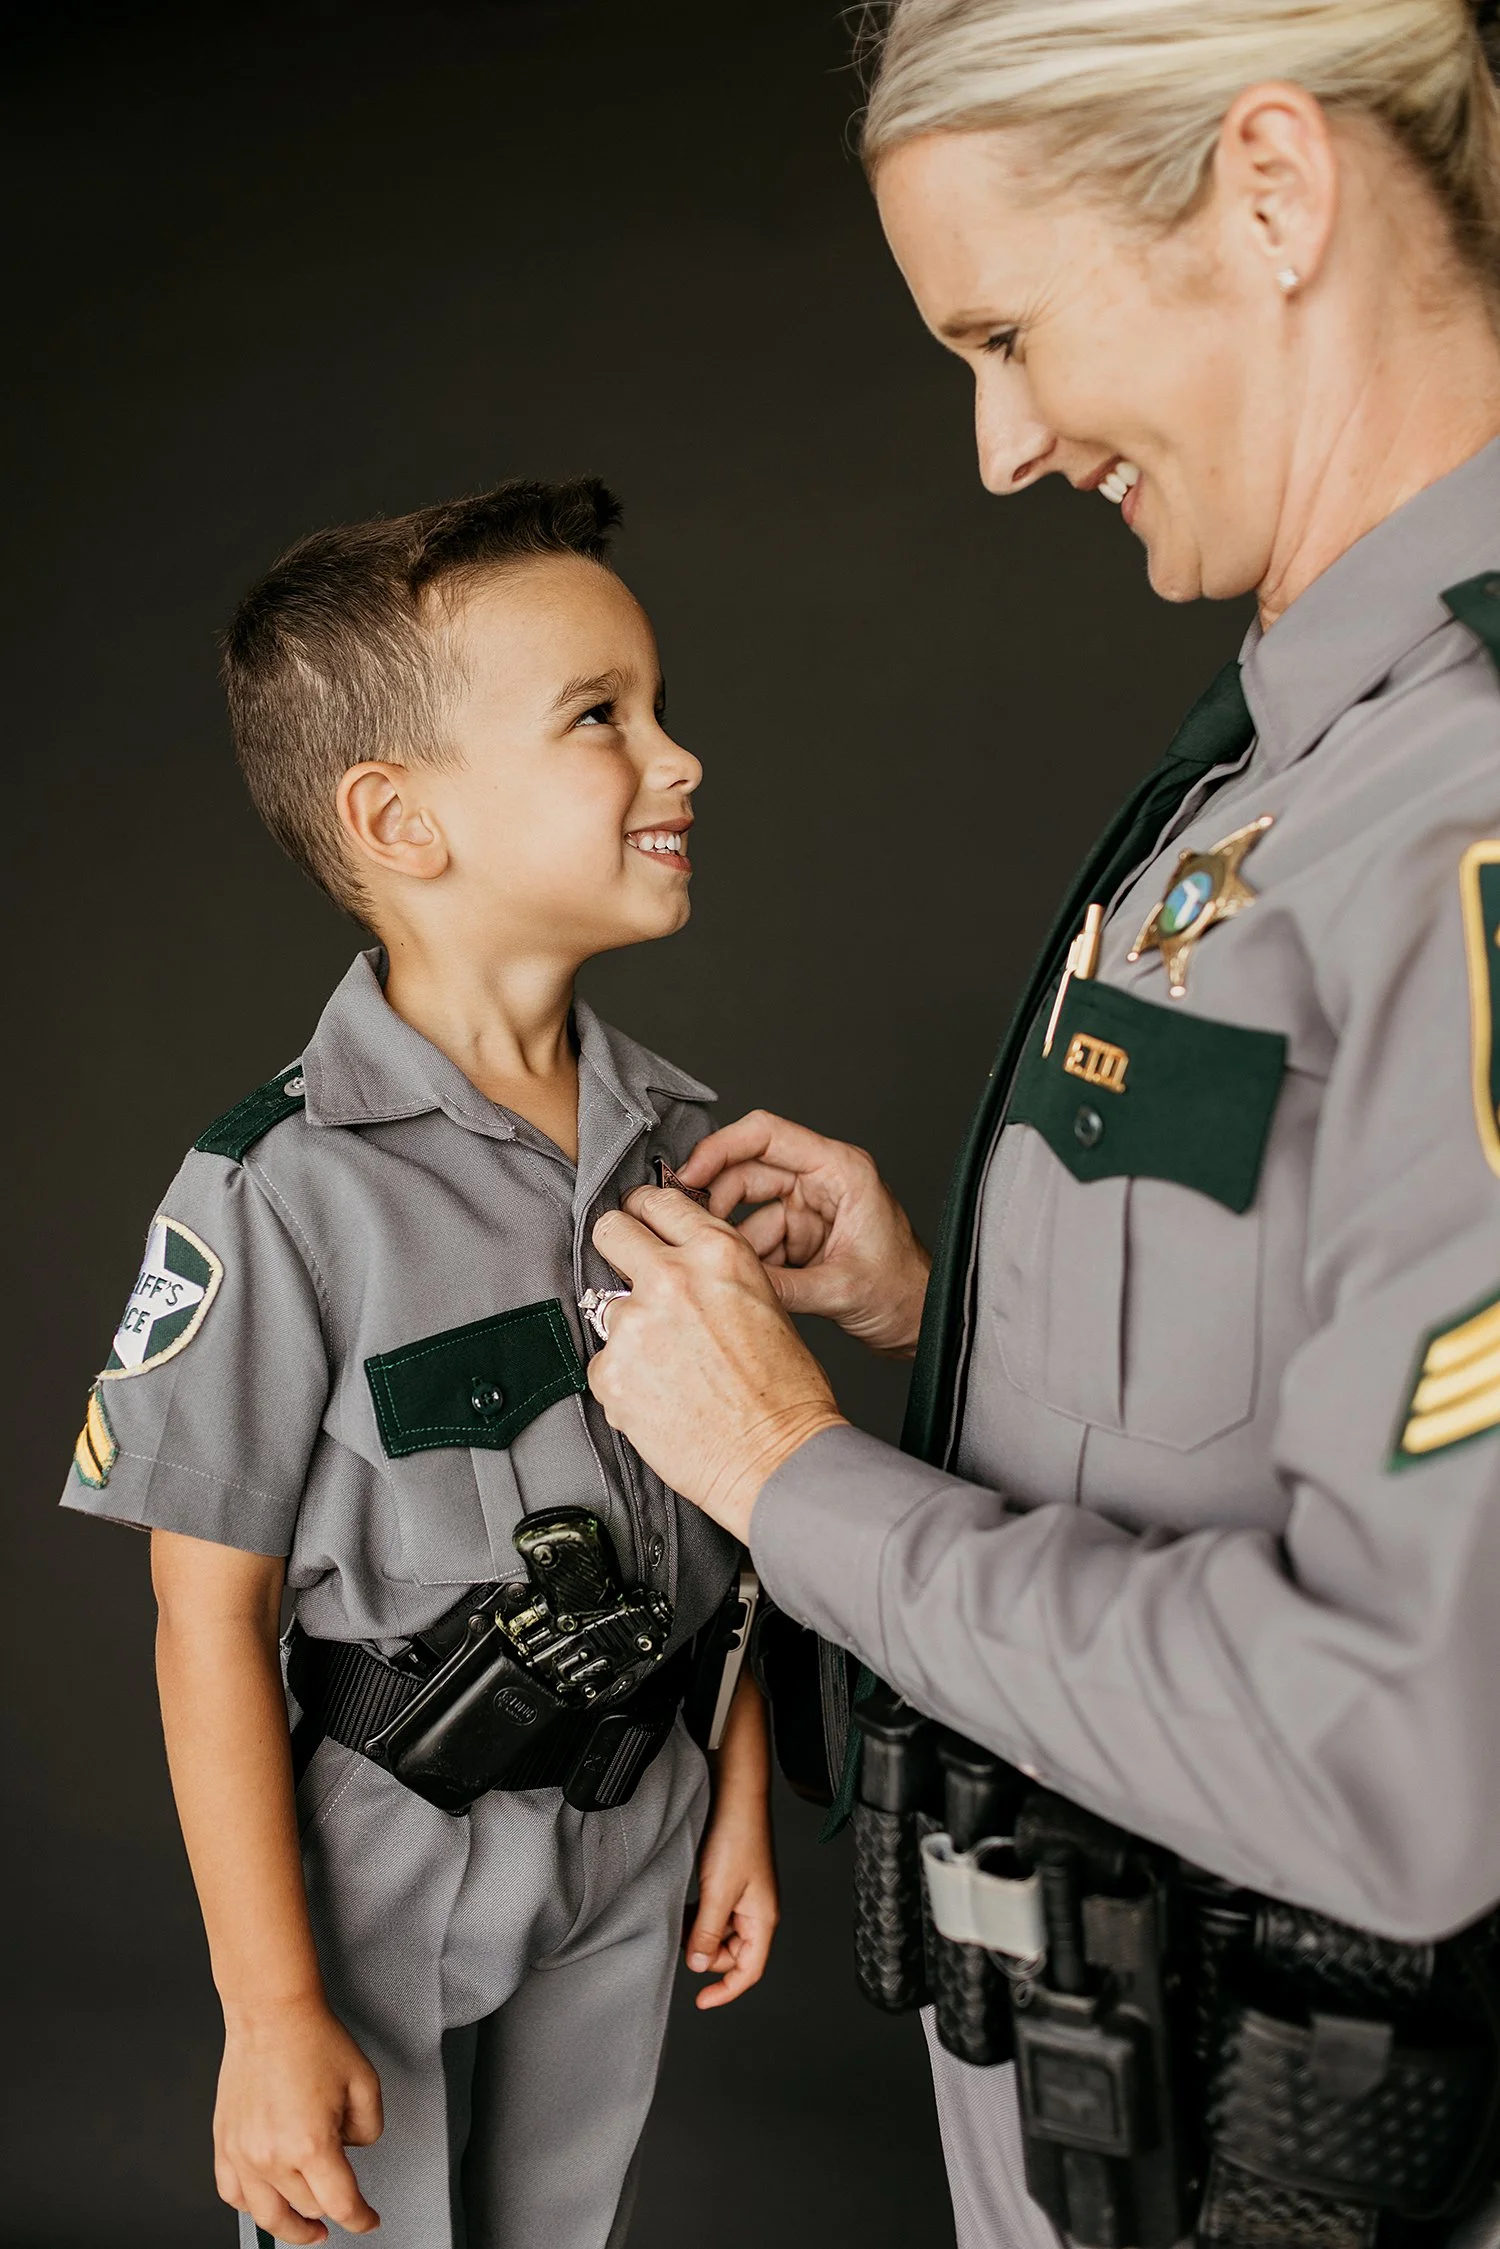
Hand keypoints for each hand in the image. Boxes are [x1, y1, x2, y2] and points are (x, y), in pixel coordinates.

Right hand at [214, 1995, 382, 2242]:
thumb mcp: (365, 2083)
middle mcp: (273, 2156)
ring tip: (307, 2229)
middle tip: (343, 2199)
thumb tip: (354, 2150)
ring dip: (291, 2227)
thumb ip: (370, 2129)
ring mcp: (243, 2154)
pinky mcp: (224, 2144)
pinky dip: (252, 2206)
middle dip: (331, 2207)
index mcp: (311, 2144)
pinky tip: (265, 2203)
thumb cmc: (312, 2039)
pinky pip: (233, 2194)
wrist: (271, 2014)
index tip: (368, 2220)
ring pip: (268, 2215)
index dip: (361, 2219)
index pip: (341, 2204)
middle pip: (308, 2208)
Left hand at [588, 1186, 845, 1539]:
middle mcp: (670, 1278)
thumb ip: (713, 1273)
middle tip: (630, 1271)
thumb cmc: (785, 1393)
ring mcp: (634, 1325)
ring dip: (629, 1330)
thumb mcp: (763, 1301)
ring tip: (667, 1365)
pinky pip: (604, 1363)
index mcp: (717, 1252)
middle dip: (618, 1247)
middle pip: (611, 1230)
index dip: (645, 1212)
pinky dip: (624, 1380)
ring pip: (607, 1306)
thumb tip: (677, 1263)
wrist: (775, 1459)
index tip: (640, 1221)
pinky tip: (660, 1398)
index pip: (656, 1201)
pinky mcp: (610, 1373)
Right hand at [675, 1111, 930, 1358]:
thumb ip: (782, 1285)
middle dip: (715, 1201)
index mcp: (840, 1171)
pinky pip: (755, 1240)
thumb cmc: (906, 1293)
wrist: (922, 1323)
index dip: (720, 1148)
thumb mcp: (842, 1288)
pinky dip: (745, 1260)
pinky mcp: (799, 1238)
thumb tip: (727, 1279)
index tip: (688, 1174)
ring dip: (731, 1240)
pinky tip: (748, 1282)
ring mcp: (807, 1210)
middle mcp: (821, 1182)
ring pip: (745, 1210)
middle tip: (689, 1229)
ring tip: (724, 1268)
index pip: (766, 1134)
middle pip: (746, 1171)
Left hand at [685, 1675, 778, 2008]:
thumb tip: (698, 1965)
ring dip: (702, 1934)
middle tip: (684, 1941)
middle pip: (735, 1954)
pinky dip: (701, 1917)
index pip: (749, 1970)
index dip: (727, 1991)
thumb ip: (708, 1932)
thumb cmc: (736, 1836)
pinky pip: (717, 1913)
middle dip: (709, 1955)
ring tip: (683, 1920)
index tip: (702, 2002)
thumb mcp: (718, 1891)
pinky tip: (687, 1906)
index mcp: (763, 1918)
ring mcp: (745, 1896)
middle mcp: (757, 1911)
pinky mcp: (732, 1881)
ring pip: (723, 1934)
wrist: (736, 1793)